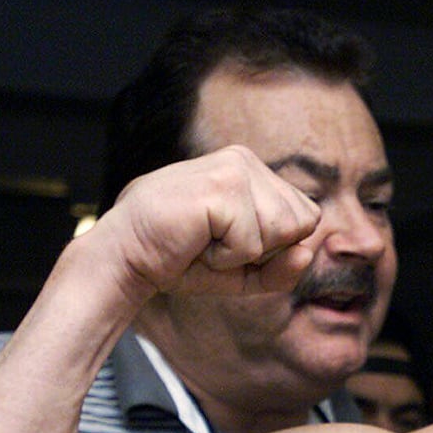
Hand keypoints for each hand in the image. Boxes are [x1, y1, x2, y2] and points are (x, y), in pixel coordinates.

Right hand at [86, 145, 319, 300]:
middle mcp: (245, 160)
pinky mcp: (222, 187)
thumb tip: (307, 254)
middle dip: (263, 249)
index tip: (229, 241)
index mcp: (252, 169)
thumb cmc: (180, 260)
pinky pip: (254, 244)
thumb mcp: (243, 272)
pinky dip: (226, 257)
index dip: (275, 246)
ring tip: (204, 240)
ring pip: (283, 232)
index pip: (306, 217)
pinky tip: (195, 240)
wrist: (126, 258)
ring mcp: (234, 169)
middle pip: (302, 224)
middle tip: (213, 242)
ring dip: (243, 253)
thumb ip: (282, 269)